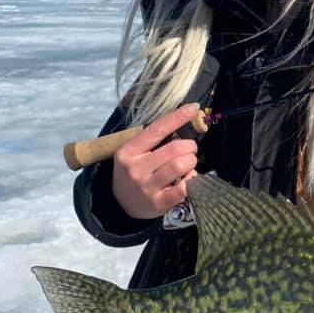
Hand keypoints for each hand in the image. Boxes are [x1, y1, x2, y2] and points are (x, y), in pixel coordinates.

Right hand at [112, 103, 198, 218]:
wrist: (120, 204)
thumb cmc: (133, 173)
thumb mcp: (134, 154)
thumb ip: (153, 141)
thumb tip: (183, 122)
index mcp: (129, 152)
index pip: (156, 130)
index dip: (177, 117)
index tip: (193, 108)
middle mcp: (136, 169)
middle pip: (174, 149)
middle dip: (189, 146)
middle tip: (190, 149)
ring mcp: (147, 187)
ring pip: (180, 166)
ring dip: (191, 161)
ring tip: (189, 163)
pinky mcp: (158, 203)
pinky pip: (184, 187)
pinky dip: (191, 179)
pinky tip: (188, 178)